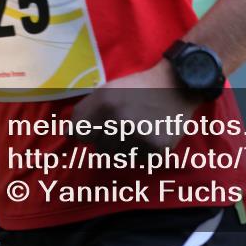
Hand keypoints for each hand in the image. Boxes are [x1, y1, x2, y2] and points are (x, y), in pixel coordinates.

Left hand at [71, 58, 201, 156]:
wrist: (177, 85)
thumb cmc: (139, 87)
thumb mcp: (108, 89)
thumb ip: (86, 110)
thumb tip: (68, 134)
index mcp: (105, 102)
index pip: (79, 132)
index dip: (87, 130)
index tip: (97, 127)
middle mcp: (119, 120)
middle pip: (99, 148)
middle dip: (107, 138)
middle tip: (125, 123)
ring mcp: (138, 137)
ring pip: (117, 157)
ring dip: (124, 146)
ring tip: (137, 128)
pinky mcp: (155, 150)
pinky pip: (137, 160)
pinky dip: (141, 151)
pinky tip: (149, 134)